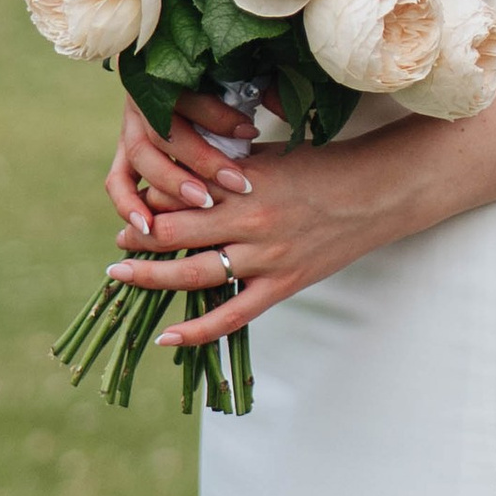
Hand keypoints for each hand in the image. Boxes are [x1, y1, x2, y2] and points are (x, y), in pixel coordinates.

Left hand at [103, 136, 413, 350]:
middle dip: (139, 237)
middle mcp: (249, 221)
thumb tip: (180, 176)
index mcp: (243, 183)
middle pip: (175, 233)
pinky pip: (232, 315)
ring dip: (151, 277)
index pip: (177, 194)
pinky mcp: (283, 285)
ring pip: (194, 275)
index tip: (131, 203)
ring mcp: (266, 258)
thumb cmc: (322, 166)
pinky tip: (167, 338)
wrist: (377, 192)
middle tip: (119, 242)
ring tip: (121, 276)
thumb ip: (225, 168)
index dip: (146, 200)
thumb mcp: (268, 157)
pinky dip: (197, 331)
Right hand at [105, 87, 254, 236]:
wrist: (174, 86)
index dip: (219, 117)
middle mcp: (144, 102)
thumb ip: (263, 90)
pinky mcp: (123, 156)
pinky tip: (147, 226)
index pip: (189, 96)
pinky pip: (117, 182)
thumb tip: (286, 104)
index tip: (251, 132)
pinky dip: (129, 204)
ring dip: (171, 183)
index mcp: (168, 75)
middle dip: (201, 159)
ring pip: (141, 156)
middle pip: (165, 131)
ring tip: (204, 203)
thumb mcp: (242, 80)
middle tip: (237, 183)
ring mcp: (130, 130)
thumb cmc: (221, 86)